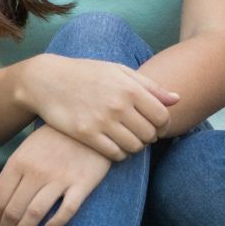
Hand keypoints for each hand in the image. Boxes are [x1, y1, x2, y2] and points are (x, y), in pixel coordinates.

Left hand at [0, 126, 113, 225]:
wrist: (86, 124)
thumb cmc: (52, 139)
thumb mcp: (25, 152)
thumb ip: (6, 177)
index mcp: (19, 162)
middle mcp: (37, 171)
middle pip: (13, 210)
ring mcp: (60, 177)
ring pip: (35, 214)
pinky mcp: (82, 182)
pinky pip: (68, 209)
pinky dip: (57, 223)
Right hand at [23, 53, 176, 158]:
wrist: (47, 81)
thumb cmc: (87, 74)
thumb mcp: (119, 71)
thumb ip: (149, 86)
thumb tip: (177, 99)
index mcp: (130, 88)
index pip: (162, 117)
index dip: (164, 125)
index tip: (157, 125)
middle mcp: (118, 106)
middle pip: (150, 134)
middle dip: (150, 136)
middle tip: (141, 132)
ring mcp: (102, 122)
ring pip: (134, 147)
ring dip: (135, 146)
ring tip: (128, 137)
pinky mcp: (87, 135)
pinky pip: (115, 154)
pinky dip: (119, 153)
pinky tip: (114, 144)